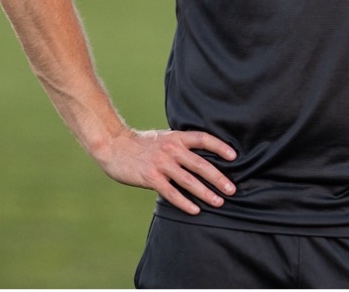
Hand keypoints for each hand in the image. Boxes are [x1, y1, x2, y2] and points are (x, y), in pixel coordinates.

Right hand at [96, 128, 237, 215]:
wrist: (114, 146)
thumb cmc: (141, 144)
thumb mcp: (163, 137)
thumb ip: (180, 145)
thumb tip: (201, 155)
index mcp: (176, 137)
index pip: (203, 139)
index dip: (220, 147)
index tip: (234, 157)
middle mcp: (171, 149)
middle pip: (200, 164)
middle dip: (218, 178)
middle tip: (232, 189)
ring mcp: (161, 163)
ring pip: (188, 180)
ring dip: (205, 193)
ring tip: (219, 202)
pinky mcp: (150, 177)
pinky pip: (171, 192)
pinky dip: (184, 202)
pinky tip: (195, 210)